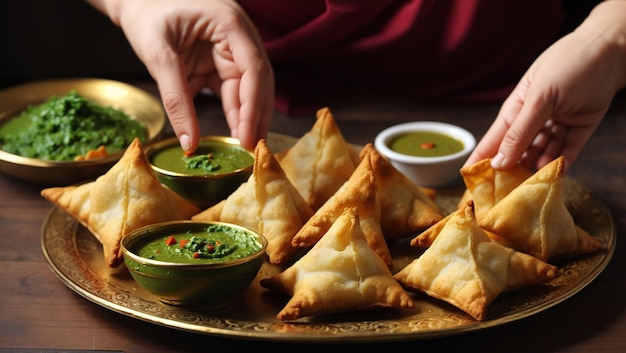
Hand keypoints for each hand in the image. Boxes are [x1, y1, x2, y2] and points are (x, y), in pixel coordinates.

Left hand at [88, 0, 273, 151]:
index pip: (253, 68)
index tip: (247, 136)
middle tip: (251, 149)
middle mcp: (238, 37)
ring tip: (243, 146)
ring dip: (244, 117)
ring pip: (246, 89)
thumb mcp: (158, 54)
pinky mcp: (218, 61)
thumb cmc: (145, 12)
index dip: (253, 105)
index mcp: (230, 24)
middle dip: (255, 115)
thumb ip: (175, 99)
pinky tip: (231, 132)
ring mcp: (230, 49)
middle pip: (257, 81)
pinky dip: (229, 111)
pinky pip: (229, 90)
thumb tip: (190, 142)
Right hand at [465, 0, 625, 173]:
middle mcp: (533, 120)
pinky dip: (561, 162)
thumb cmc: (568, 65)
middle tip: (506, 196)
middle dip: (511, 172)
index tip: (472, 186)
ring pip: (542, 155)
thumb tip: (498, 163)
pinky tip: (556, 171)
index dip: (481, 163)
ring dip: (537, 169)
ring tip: (533, 186)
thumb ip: (519, 132)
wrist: (611, 51)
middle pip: (517, 153)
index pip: (493, 142)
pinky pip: (566, 152)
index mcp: (515, 110)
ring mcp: (555, 126)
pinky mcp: (578, 130)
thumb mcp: (538, 99)